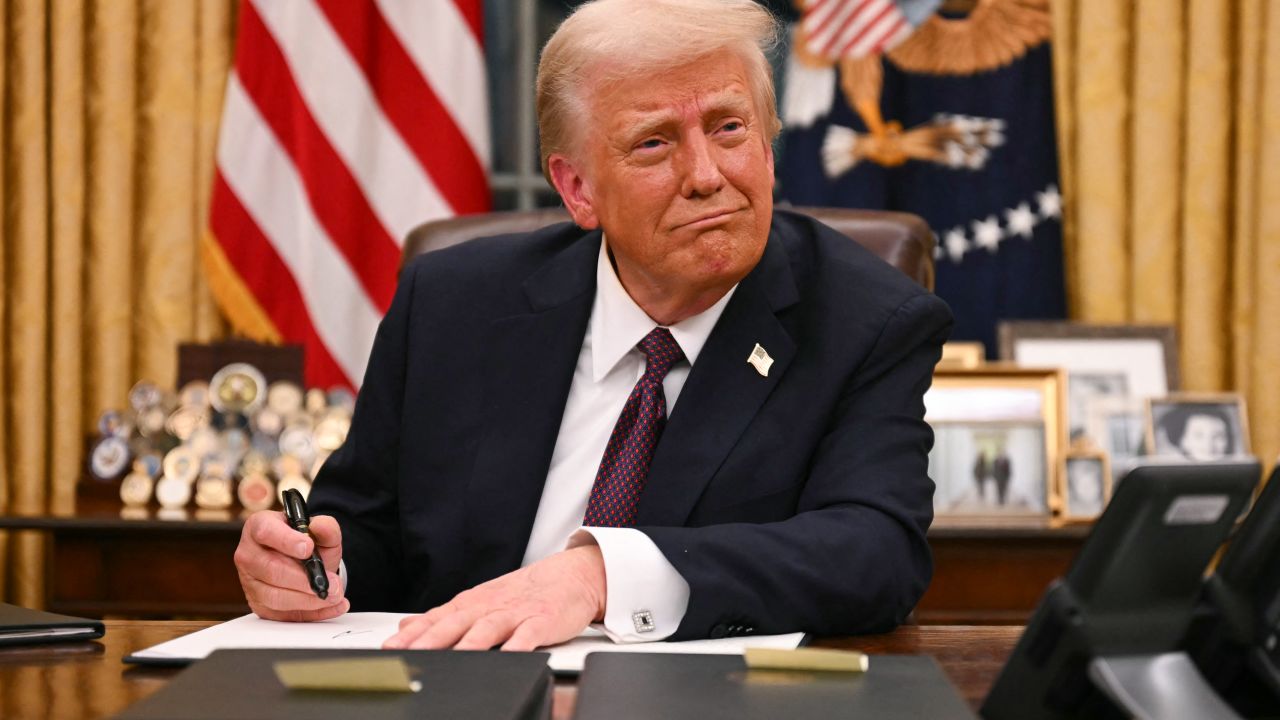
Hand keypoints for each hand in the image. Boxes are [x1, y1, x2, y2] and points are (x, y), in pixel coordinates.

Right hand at [234, 510, 348, 621]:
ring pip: (274, 596)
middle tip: (332, 583)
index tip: (309, 548)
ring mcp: (250, 581)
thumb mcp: (319, 531)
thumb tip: (319, 526)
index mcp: (259, 526)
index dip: (286, 541)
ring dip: (308, 600)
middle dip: (305, 580)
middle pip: (272, 570)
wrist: (301, 561)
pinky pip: (282, 615)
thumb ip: (325, 526)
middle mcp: (248, 554)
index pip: (265, 531)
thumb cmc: (305, 542)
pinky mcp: (259, 604)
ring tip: (333, 596)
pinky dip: (311, 614)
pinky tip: (331, 607)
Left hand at [384, 545, 605, 650]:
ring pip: (487, 628)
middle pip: (455, 623)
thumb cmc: (525, 593)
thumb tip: (406, 627)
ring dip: (468, 643)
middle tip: (409, 654)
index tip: (390, 649)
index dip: (412, 635)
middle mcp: (489, 607)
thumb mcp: (481, 600)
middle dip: (430, 640)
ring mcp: (515, 613)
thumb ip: (444, 617)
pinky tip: (508, 656)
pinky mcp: (542, 621)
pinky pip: (528, 635)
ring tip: (452, 659)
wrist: (572, 575)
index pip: (436, 619)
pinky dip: (517, 646)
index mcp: (472, 604)